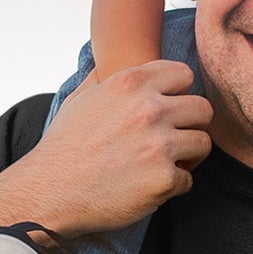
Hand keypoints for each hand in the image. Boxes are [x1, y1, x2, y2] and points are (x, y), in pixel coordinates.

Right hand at [12, 60, 211, 236]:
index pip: (184, 74)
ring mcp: (159, 145)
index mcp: (130, 83)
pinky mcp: (163, 179)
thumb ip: (107, 78)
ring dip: (187, 156)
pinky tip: (148, 186)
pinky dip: (172, 185)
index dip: (179, 93)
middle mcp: (148, 109)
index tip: (168, 109)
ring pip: (202, 144)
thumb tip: (114, 61)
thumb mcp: (81, 98)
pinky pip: (188, 179)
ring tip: (163, 163)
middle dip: (191, 125)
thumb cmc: (63, 147)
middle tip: (173, 139)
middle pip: (203, 109)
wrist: (49, 192)